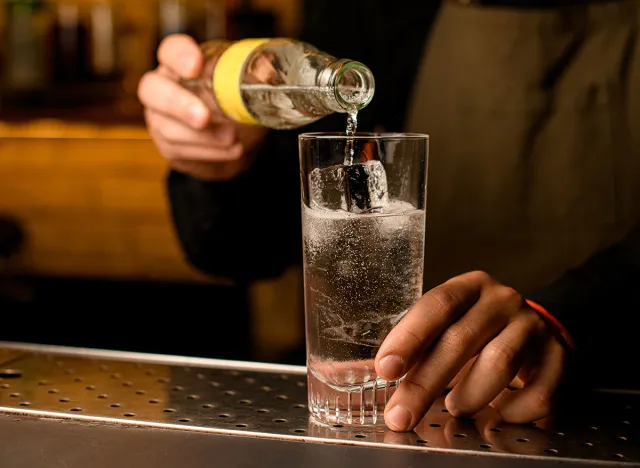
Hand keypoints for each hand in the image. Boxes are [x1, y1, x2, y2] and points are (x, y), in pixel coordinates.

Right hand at [138, 34, 267, 180]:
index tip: (196, 66)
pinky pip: (181, 151)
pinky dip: (211, 152)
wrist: (238, 138)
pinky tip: (232, 150)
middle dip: (179, 105)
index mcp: (182, 63)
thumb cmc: (237, 102)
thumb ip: (250, 78)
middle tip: (204, 118)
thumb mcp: (246, 85)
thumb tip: (270, 76)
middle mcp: (163, 87)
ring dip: (205, 137)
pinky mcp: (168, 146)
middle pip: (151, 90)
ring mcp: (160, 118)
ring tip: (233, 138)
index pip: (170, 50)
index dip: (179, 56)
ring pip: (167, 128)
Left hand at [375, 271, 566, 431]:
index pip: (437, 305)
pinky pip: (536, 392)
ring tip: (454, 407)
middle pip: (460, 340)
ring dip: (469, 395)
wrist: (540, 332)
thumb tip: (367, 372)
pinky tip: (497, 414)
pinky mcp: (559, 357)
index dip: (409, 337)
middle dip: (425, 383)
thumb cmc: (481, 332)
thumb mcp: (449, 326)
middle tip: (402, 414)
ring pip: (499, 363)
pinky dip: (512, 411)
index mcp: (470, 287)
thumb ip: (415, 348)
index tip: (386, 369)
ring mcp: (534, 327)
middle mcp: (502, 301)